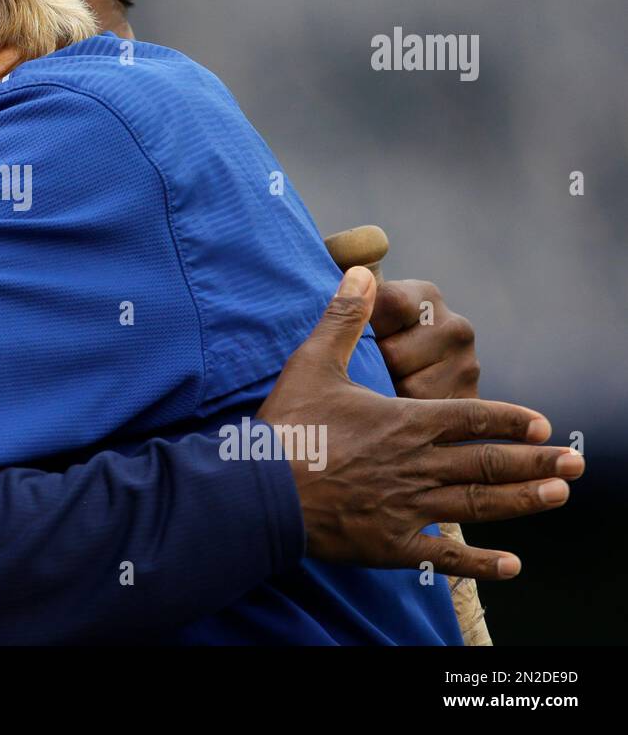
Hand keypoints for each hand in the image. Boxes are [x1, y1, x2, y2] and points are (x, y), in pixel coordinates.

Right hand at [257, 267, 583, 580]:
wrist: (261, 488)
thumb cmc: (287, 424)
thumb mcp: (313, 362)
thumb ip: (343, 318)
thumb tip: (359, 272)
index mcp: (405, 422)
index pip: (470, 417)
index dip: (508, 420)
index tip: (542, 425)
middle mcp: (417, 465)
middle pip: (488, 462)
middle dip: (535, 462)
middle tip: (575, 464)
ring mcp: (408, 507)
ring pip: (477, 504)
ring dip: (522, 501)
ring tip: (557, 496)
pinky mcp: (391, 544)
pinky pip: (445, 556)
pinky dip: (480, 562)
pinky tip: (511, 565)